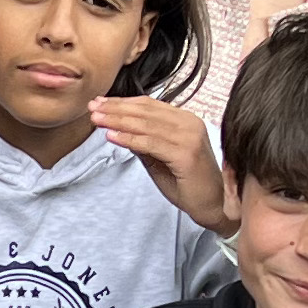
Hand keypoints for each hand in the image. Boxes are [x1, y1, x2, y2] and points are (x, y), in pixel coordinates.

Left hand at [91, 96, 231, 231]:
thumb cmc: (189, 184)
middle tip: (93, 107)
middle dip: (116, 109)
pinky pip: (151, 143)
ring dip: (118, 121)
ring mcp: (189, 137)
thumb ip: (143, 142)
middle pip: (146, 111)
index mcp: (185, 120)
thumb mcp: (159, 159)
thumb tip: (118, 129)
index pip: (149, 106)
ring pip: (146, 125)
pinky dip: (129, 139)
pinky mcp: (186, 154)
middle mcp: (189, 124)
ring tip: (96, 119)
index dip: (122, 102)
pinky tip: (112, 136)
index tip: (100, 103)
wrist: (214, 205)